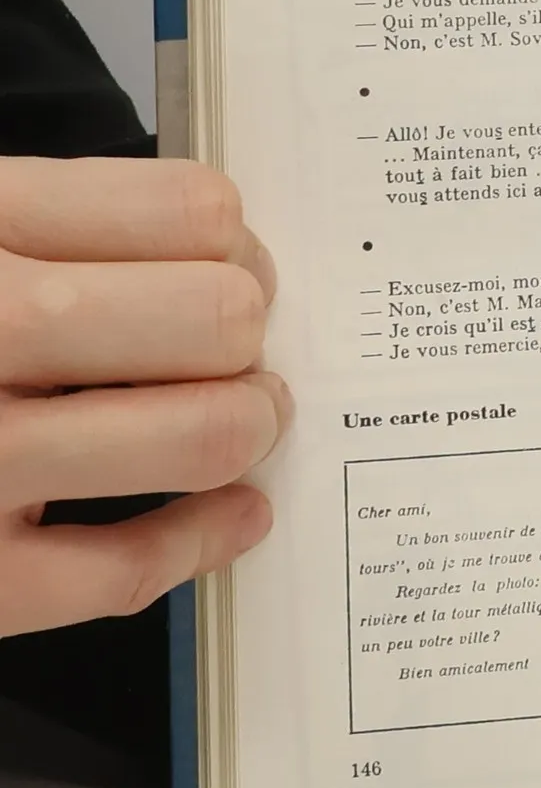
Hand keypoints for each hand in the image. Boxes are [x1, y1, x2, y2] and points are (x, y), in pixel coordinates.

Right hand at [0, 159, 288, 637]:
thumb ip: (44, 226)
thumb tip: (217, 254)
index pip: (191, 217)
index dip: (237, 246)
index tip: (235, 266)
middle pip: (218, 320)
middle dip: (250, 335)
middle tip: (237, 348)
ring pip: (203, 435)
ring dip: (247, 424)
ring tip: (242, 416)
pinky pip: (129, 569)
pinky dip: (207, 538)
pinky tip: (233, 512)